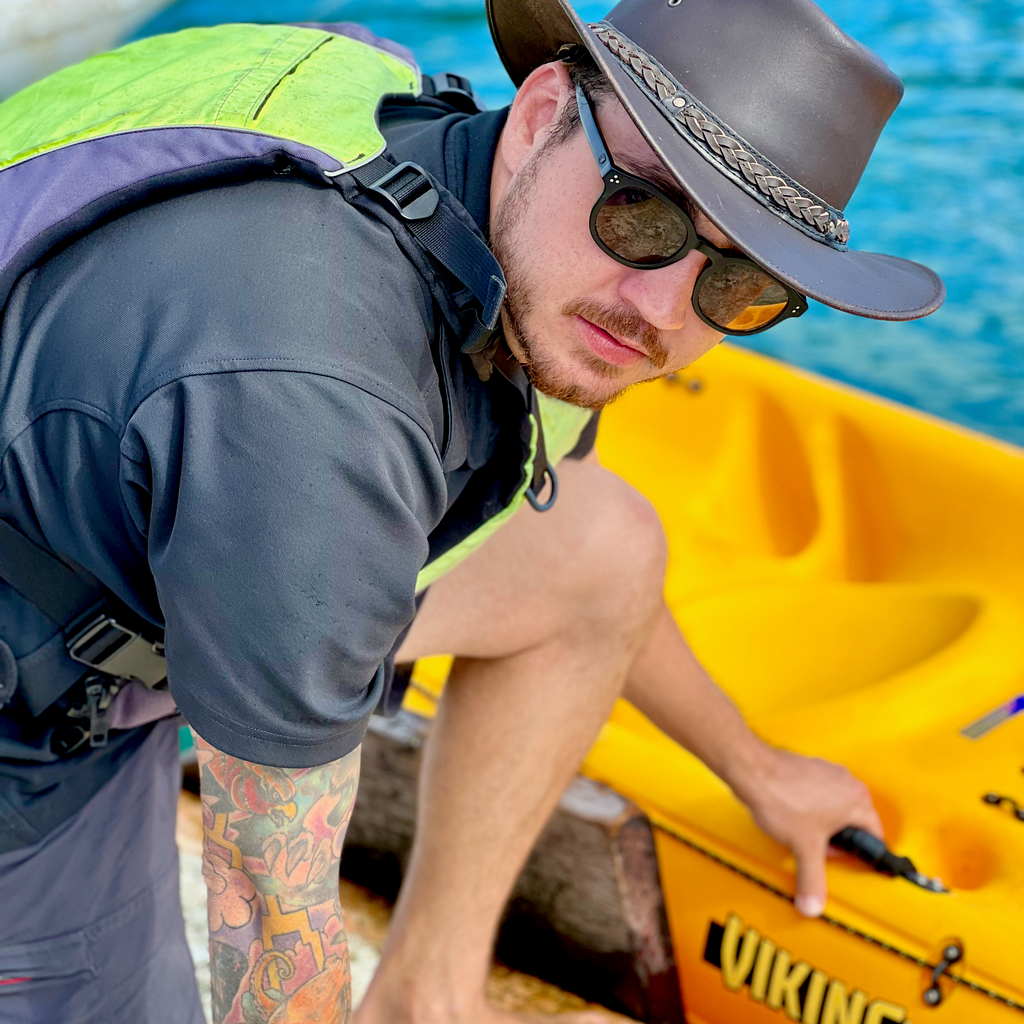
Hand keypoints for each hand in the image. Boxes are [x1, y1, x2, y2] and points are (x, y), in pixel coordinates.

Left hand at [733, 746, 882, 917]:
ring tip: (804, 832)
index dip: (861, 854)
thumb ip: (812, 880)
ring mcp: (827, 771)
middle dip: (838, 840)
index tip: (854, 863)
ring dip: (823, 824)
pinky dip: (810, 808)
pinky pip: (818, 794)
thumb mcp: (803, 848)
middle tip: (821, 851)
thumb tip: (813, 903)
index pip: (875, 835)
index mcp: (857, 799)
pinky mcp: (809, 767)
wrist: (751, 770)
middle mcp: (846, 781)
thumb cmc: (780, 796)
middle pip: (854, 822)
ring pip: (835, 807)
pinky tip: (793, 816)